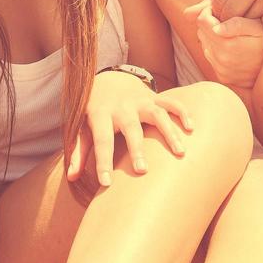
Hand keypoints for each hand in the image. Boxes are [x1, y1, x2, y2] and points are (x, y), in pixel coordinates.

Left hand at [69, 70, 191, 186]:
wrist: (106, 78)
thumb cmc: (93, 111)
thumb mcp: (82, 127)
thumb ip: (78, 151)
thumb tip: (70, 177)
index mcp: (100, 114)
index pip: (101, 141)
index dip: (102, 162)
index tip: (106, 183)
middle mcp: (122, 107)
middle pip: (131, 127)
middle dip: (136, 149)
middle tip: (142, 171)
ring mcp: (140, 100)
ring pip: (157, 114)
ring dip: (169, 132)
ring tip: (180, 153)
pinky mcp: (154, 97)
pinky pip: (171, 102)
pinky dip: (182, 113)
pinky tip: (191, 128)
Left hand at [186, 0, 262, 88]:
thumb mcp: (257, 29)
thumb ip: (236, 24)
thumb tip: (216, 28)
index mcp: (226, 43)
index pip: (202, 20)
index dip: (208, 11)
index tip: (218, 10)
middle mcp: (220, 58)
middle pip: (200, 31)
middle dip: (209, 23)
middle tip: (224, 21)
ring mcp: (220, 68)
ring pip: (204, 43)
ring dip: (211, 36)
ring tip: (228, 34)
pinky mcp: (222, 76)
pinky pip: (210, 56)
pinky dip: (215, 49)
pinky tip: (230, 47)